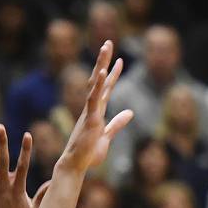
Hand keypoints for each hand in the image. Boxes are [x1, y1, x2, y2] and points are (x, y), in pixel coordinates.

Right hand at [59, 40, 132, 172]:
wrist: (77, 164)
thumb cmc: (89, 153)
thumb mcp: (107, 136)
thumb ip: (117, 124)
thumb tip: (130, 112)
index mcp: (97, 111)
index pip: (106, 88)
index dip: (113, 74)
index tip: (120, 60)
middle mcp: (92, 107)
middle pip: (99, 79)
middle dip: (104, 61)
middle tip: (108, 42)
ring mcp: (90, 111)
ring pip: (95, 83)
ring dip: (101, 65)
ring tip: (105, 48)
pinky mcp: (90, 119)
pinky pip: (93, 98)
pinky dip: (97, 85)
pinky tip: (102, 72)